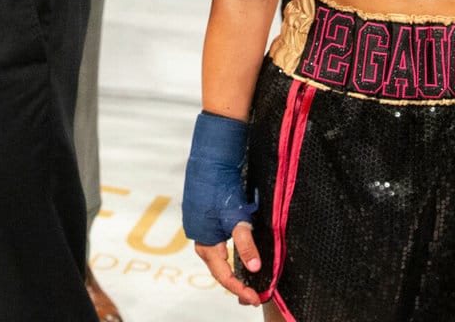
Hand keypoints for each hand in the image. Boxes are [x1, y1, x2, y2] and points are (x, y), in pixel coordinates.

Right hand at [182, 111, 260, 302]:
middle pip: (217, 267)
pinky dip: (230, 249)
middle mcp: (200, 234)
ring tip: (249, 276)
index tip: (254, 299)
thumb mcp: (235, 216)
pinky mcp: (206, 213)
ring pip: (218, 253)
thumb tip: (254, 267)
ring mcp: (202, 223)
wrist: (211, 155)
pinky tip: (240, 247)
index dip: (238, 288)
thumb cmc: (220, 184)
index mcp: (204, 239)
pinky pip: (218, 239)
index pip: (222, 274)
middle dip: (235, 282)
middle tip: (253, 292)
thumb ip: (245, 242)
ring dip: (232, 266)